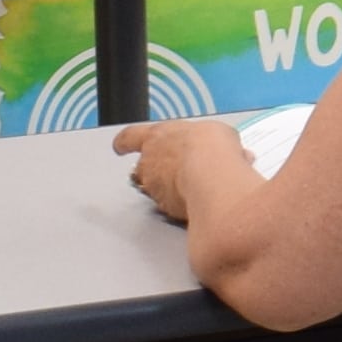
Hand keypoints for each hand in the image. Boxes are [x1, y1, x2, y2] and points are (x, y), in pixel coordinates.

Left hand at [115, 117, 244, 222]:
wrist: (212, 175)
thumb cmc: (209, 148)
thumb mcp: (215, 132)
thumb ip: (210, 139)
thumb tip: (221, 146)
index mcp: (156, 136)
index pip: (130, 137)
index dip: (125, 142)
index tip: (120, 145)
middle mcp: (150, 162)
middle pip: (144, 167)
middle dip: (158, 169)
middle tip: (180, 168)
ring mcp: (156, 188)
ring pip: (158, 188)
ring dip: (174, 187)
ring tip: (198, 183)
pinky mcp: (167, 209)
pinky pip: (173, 205)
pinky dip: (185, 202)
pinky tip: (202, 198)